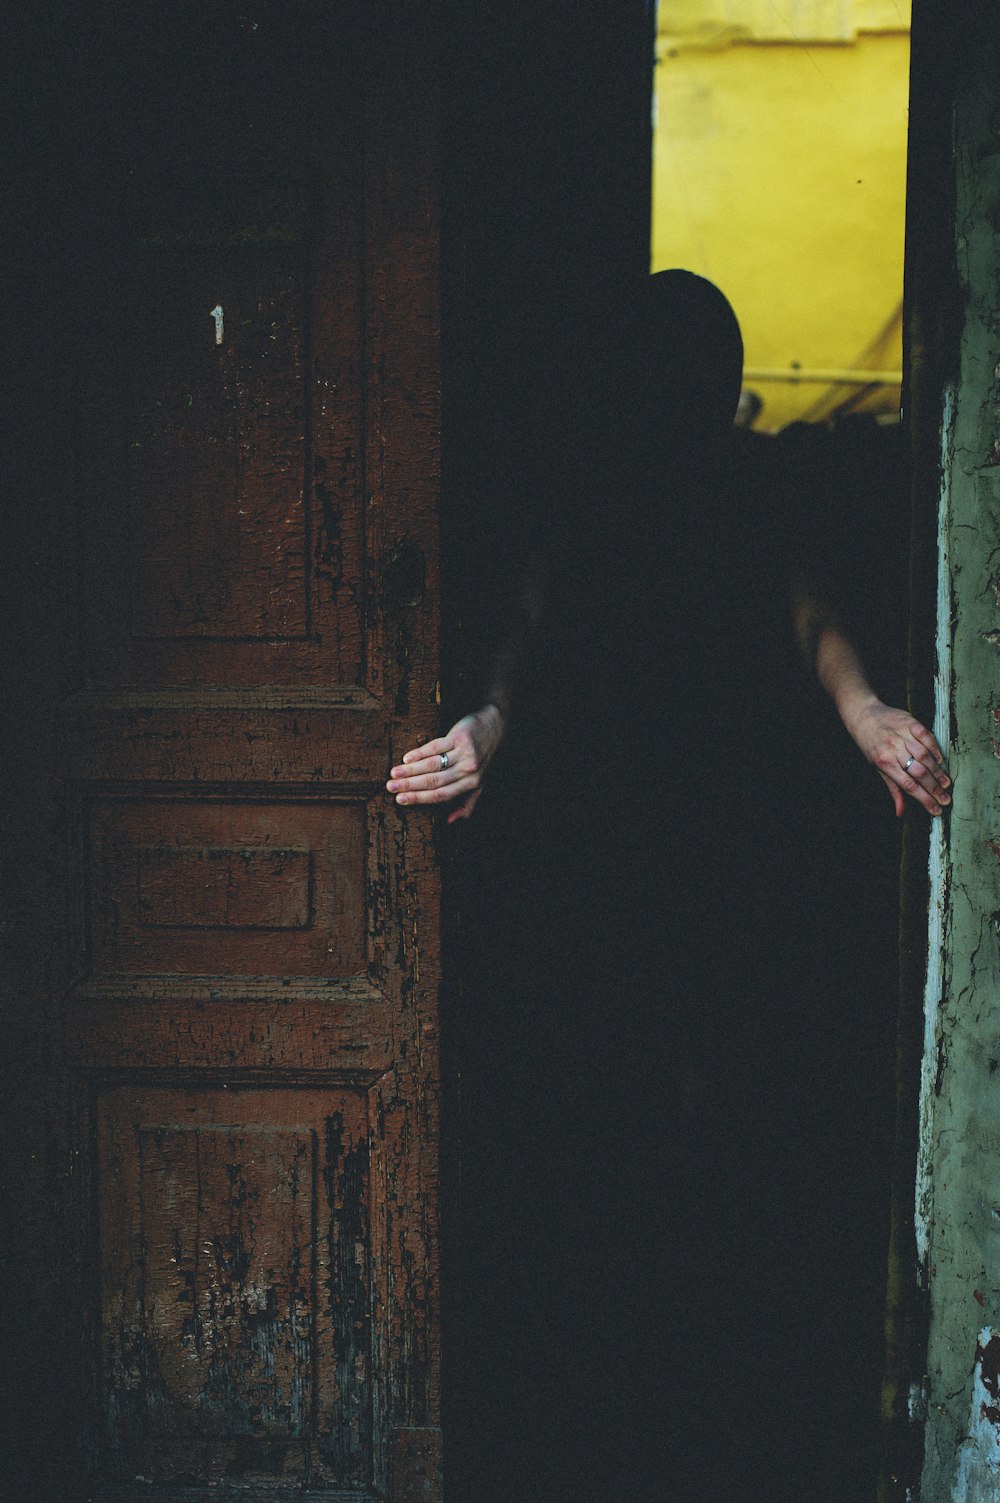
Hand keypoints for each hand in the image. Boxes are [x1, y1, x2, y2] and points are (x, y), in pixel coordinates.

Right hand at [386, 705, 504, 823]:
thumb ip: (467, 804)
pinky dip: (419, 753)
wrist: (494, 727)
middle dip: (409, 786)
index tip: (400, 800)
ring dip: (410, 770)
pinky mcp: (459, 737)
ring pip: (432, 765)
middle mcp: (468, 770)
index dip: (419, 798)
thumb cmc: (483, 758)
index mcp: (471, 784)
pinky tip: (407, 758)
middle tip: (391, 787)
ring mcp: (464, 753)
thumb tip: (450, 821)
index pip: (441, 795)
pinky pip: (436, 747)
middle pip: (434, 781)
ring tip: (394, 773)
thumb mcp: (480, 783)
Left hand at [848, 700, 950, 816]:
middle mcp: (893, 749)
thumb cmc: (871, 745)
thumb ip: (893, 789)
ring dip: (937, 772)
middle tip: (946, 799)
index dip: (924, 799)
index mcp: (884, 762)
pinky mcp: (910, 722)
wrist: (864, 715)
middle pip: (918, 772)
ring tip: (945, 783)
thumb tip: (900, 812)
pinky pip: (927, 736)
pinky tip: (940, 761)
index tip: (936, 809)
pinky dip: (935, 749)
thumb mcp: (878, 767)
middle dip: (934, 788)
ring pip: (924, 756)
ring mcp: (902, 735)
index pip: (908, 785)